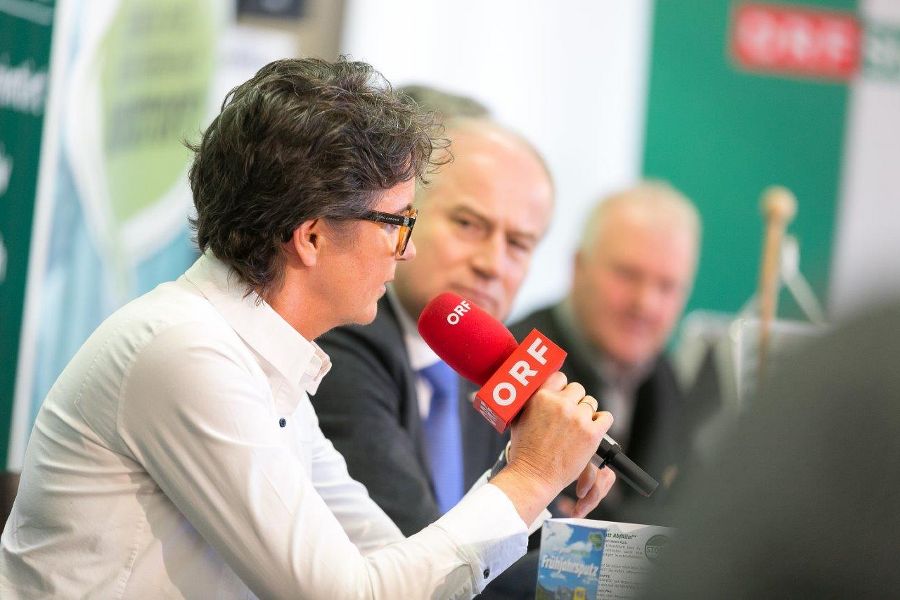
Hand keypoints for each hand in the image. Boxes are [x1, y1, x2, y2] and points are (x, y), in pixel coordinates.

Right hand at [490, 372, 613, 523]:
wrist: (534, 476)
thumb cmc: (525, 451)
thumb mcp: (519, 418)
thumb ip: (531, 401)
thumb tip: (540, 391)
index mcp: (541, 396)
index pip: (560, 377)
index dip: (562, 388)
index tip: (562, 397)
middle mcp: (560, 404)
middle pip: (578, 389)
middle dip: (574, 401)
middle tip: (569, 417)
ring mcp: (577, 418)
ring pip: (591, 403)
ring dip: (586, 413)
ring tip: (577, 428)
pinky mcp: (591, 433)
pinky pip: (606, 418)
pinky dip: (601, 423)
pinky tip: (591, 431)